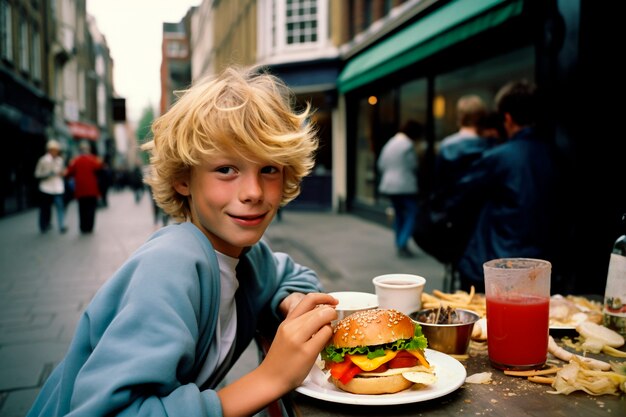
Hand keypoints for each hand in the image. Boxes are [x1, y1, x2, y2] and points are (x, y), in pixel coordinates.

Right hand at [217, 293, 336, 415]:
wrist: (270, 379)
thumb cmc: (281, 358)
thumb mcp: (286, 334)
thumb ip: (301, 323)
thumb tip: (323, 314)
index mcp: (287, 321)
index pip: (309, 299)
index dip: (324, 297)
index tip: (333, 302)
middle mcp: (291, 327)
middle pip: (319, 309)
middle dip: (331, 312)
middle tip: (335, 319)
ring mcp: (298, 339)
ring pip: (323, 319)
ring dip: (331, 323)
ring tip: (329, 330)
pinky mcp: (306, 352)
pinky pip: (325, 335)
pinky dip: (330, 335)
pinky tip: (326, 341)